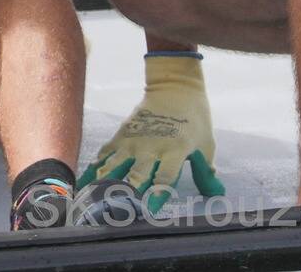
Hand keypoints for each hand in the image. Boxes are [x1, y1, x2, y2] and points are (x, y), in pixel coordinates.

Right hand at [81, 53, 224, 209]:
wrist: (175, 87)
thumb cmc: (195, 118)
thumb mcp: (207, 143)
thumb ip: (206, 170)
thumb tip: (215, 192)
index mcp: (176, 150)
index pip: (165, 178)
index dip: (157, 196)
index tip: (149, 213)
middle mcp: (152, 147)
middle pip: (136, 174)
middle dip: (126, 194)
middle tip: (116, 211)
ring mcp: (134, 140)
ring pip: (115, 165)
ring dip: (104, 183)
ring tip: (90, 200)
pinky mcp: (122, 133)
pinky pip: (106, 153)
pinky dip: (96, 168)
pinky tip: (85, 182)